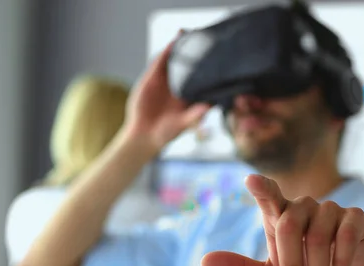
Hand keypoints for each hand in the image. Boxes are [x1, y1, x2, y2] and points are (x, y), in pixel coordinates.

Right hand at [122, 30, 210, 152]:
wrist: (144, 135)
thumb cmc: (168, 132)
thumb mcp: (184, 124)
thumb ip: (196, 115)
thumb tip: (209, 106)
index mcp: (190, 95)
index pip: (202, 77)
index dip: (209, 66)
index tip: (219, 55)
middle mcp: (180, 85)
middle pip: (189, 65)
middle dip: (195, 51)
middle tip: (205, 36)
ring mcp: (166, 81)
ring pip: (175, 60)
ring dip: (180, 46)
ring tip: (188, 32)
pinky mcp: (153, 78)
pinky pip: (160, 62)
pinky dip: (167, 51)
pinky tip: (174, 41)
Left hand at [202, 175, 363, 265]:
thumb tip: (204, 262)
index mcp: (279, 217)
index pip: (268, 196)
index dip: (261, 187)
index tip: (251, 180)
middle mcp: (302, 207)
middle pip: (288, 226)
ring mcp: (329, 209)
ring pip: (317, 235)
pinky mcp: (354, 217)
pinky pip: (344, 234)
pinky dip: (339, 260)